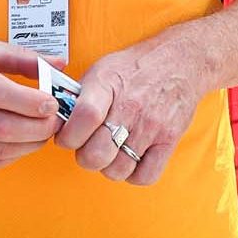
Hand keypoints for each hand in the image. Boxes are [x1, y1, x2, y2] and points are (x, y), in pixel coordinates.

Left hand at [56, 40, 209, 185]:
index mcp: (108, 84)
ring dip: (109, 167)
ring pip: (118, 169)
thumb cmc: (135, 67)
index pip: (84, 118)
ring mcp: (152, 125)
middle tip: (88, 147)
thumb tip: (57, 122)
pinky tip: (130, 159)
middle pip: (97, 154)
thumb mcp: (102, 69)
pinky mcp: (169, 139)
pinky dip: (134, 175)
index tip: (66, 138)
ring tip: (111, 152)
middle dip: (85, 156)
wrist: (180, 61)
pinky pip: (145, 176)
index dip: (68, 136)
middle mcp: (131, 106)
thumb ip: (79, 96)